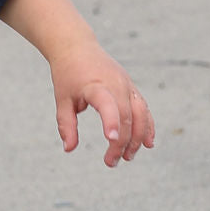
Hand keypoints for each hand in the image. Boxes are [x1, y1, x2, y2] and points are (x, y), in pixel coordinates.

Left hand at [50, 41, 155, 167]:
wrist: (77, 47)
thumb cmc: (67, 75)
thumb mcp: (62, 100)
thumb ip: (66, 125)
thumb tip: (69, 149)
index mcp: (95, 85)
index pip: (107, 104)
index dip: (111, 122)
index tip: (111, 140)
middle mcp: (115, 84)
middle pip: (126, 117)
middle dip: (121, 143)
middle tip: (111, 162)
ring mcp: (126, 85)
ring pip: (140, 114)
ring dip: (137, 138)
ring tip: (128, 157)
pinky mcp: (131, 86)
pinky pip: (143, 108)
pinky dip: (148, 126)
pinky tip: (147, 143)